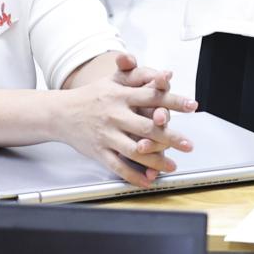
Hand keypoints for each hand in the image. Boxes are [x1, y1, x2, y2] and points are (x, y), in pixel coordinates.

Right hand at [54, 53, 197, 186]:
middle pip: (147, 127)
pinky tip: (147, 180)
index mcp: (120, 95)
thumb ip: (138, 75)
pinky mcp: (99, 151)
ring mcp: (106, 135)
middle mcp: (114, 115)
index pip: (152, 96)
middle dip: (170, 137)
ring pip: (135, 150)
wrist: (60, 113)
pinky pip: (118, 166)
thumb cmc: (92, 96)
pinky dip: (133, 176)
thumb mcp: (113, 80)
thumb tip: (166, 73)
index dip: (174, 101)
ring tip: (172, 165)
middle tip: (188, 144)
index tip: (192, 106)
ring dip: (156, 160)